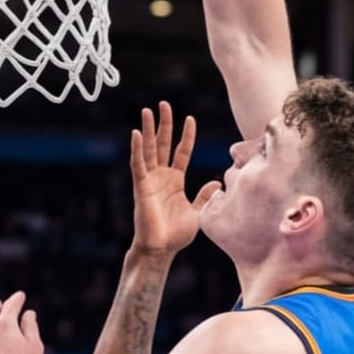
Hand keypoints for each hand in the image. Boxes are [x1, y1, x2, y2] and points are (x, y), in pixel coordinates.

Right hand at [129, 103, 215, 259]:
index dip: (186, 135)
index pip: (181, 152)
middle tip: (163, 103)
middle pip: (163, 144)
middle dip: (164, 124)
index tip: (190, 118)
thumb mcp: (198, 213)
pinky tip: (136, 134)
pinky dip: (137, 149)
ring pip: (149, 149)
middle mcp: (162, 176)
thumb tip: (217, 182)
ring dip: (147, 130)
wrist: (161, 250)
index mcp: (175, 180)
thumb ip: (205, 196)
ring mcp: (150, 180)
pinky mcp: (141, 187)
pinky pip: (138, 164)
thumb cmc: (177, 235)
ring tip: (147, 111)